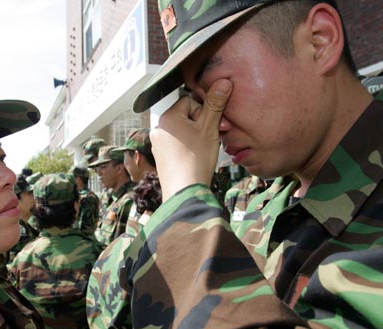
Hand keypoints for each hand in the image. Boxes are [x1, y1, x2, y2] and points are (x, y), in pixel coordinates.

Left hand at [152, 79, 231, 199]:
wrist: (184, 192)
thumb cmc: (196, 160)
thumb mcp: (210, 128)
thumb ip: (215, 104)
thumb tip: (223, 82)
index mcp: (167, 118)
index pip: (190, 102)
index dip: (204, 112)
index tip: (212, 126)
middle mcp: (159, 129)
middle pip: (186, 116)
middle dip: (202, 125)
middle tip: (214, 137)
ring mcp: (158, 145)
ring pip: (183, 131)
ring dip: (197, 136)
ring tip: (206, 149)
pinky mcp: (161, 158)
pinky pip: (178, 145)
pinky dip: (189, 148)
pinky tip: (197, 158)